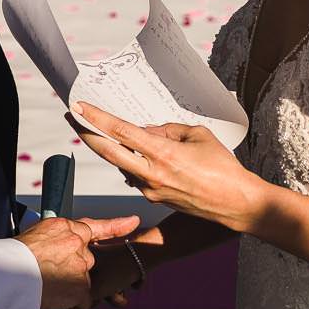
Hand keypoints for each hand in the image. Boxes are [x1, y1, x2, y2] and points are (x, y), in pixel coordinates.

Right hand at [18, 213, 142, 308]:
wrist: (8, 274)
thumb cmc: (14, 256)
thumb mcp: (37, 233)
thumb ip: (56, 237)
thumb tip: (59, 247)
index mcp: (68, 228)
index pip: (98, 227)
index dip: (118, 225)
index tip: (133, 222)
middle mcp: (79, 245)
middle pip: (86, 261)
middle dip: (73, 271)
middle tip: (50, 276)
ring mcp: (82, 268)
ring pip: (83, 282)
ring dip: (70, 288)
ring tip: (46, 288)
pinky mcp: (82, 288)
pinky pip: (82, 301)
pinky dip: (71, 305)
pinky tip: (55, 300)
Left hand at [73, 104, 270, 233]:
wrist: (235, 203)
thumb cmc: (223, 167)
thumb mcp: (198, 135)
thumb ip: (169, 130)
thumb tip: (148, 132)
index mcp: (163, 154)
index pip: (120, 132)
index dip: (96, 118)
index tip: (78, 106)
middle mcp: (151, 174)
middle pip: (108, 151)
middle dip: (86, 132)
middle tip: (72, 116)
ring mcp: (150, 190)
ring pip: (124, 163)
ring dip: (117, 148)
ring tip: (122, 134)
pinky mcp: (154, 199)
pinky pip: (137, 175)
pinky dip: (137, 162)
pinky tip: (149, 156)